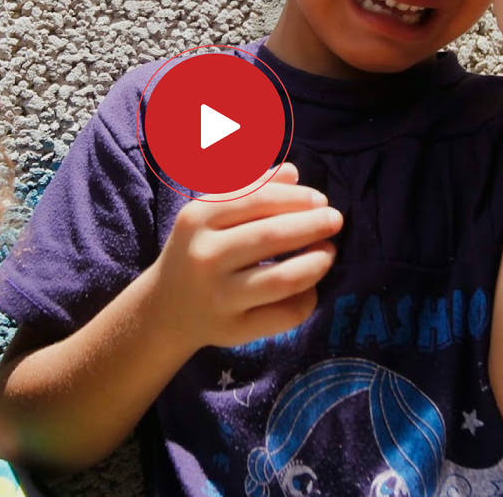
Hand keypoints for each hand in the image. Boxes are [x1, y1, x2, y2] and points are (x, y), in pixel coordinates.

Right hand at [146, 163, 340, 349]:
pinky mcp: (233, 330)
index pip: (257, 200)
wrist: (167, 307)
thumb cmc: (198, 248)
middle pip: (272, 237)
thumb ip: (249, 189)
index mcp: (198, 218)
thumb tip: (292, 173)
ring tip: (329, 252)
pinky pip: (283, 315)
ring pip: (282, 280)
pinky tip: (311, 287)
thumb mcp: (210, 213)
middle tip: (336, 220)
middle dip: (313, 225)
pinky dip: (307, 299)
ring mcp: (218, 296)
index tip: (320, 199)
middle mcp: (204, 256)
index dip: (296, 198)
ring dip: (316, 263)